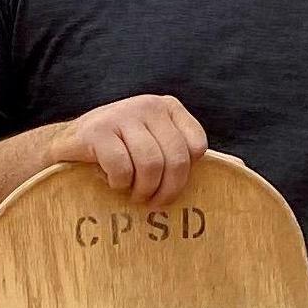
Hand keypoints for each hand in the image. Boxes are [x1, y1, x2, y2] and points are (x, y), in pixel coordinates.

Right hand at [53, 94, 208, 206]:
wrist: (66, 146)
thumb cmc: (118, 152)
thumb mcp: (157, 147)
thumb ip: (192, 156)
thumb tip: (241, 167)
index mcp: (168, 107)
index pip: (196, 147)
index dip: (183, 175)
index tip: (166, 185)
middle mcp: (148, 105)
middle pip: (176, 159)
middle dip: (165, 190)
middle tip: (150, 202)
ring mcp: (121, 114)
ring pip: (151, 165)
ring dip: (141, 190)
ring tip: (131, 194)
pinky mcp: (97, 131)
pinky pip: (122, 167)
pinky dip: (118, 183)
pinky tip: (109, 181)